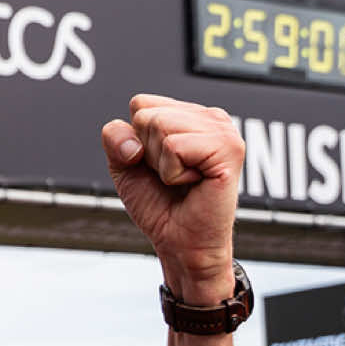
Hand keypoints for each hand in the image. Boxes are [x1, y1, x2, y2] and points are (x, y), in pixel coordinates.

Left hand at [102, 94, 244, 305]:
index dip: (136, 140)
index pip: (141, 103)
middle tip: (171, 176)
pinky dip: (173, 173)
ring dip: (161, 163)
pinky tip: (193, 183)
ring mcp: (222, 130)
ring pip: (160, 125)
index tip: (156, 165)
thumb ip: (116, 139)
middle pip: (147, 114)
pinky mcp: (228, 149)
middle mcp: (209, 118)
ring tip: (182, 180)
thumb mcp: (125, 167)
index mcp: (189, 115)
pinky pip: (175, 146)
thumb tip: (131, 138)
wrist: (179, 242)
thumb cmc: (160, 206)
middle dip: (148, 152)